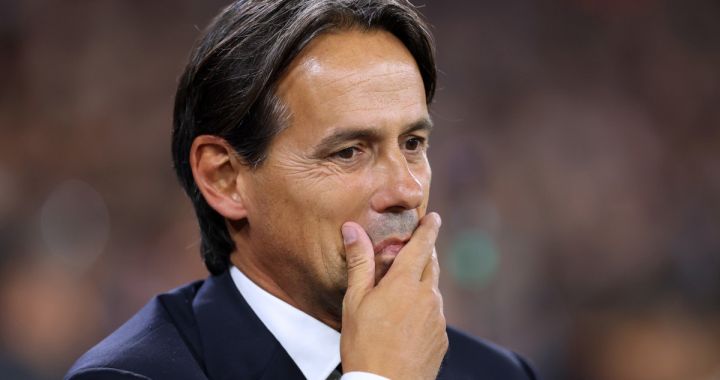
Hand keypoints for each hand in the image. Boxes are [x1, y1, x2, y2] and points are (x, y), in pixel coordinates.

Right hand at [340, 212, 446, 379]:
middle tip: (414, 250)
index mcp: (405, 283)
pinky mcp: (441, 338)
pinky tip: (406, 323)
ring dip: (421, 286)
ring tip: (401, 295)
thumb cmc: (365, 344)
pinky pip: (434, 315)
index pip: (422, 246)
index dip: (429, 229)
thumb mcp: (355, 301)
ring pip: (432, 291)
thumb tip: (353, 229)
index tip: (434, 217)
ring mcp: (438, 318)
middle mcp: (427, 296)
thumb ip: (359, 262)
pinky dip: (423, 310)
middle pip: (430, 266)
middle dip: (425, 254)